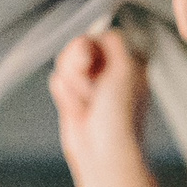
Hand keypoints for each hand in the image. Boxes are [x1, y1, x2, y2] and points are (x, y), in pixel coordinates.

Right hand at [48, 31, 147, 170]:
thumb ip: (113, 40)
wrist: (104, 152)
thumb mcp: (127, 66)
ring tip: (88, 104)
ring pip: (65, 62)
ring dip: (74, 84)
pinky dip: (66, 95)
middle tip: (94, 92)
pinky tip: (79, 112)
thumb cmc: (121, 114)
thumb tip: (94, 34)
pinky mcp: (73, 96)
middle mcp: (109, 68)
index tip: (96, 68)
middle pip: (78, 46)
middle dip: (79, 68)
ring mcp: (90, 82)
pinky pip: (58, 80)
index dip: (92, 50)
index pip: (98, 35)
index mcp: (128, 59)